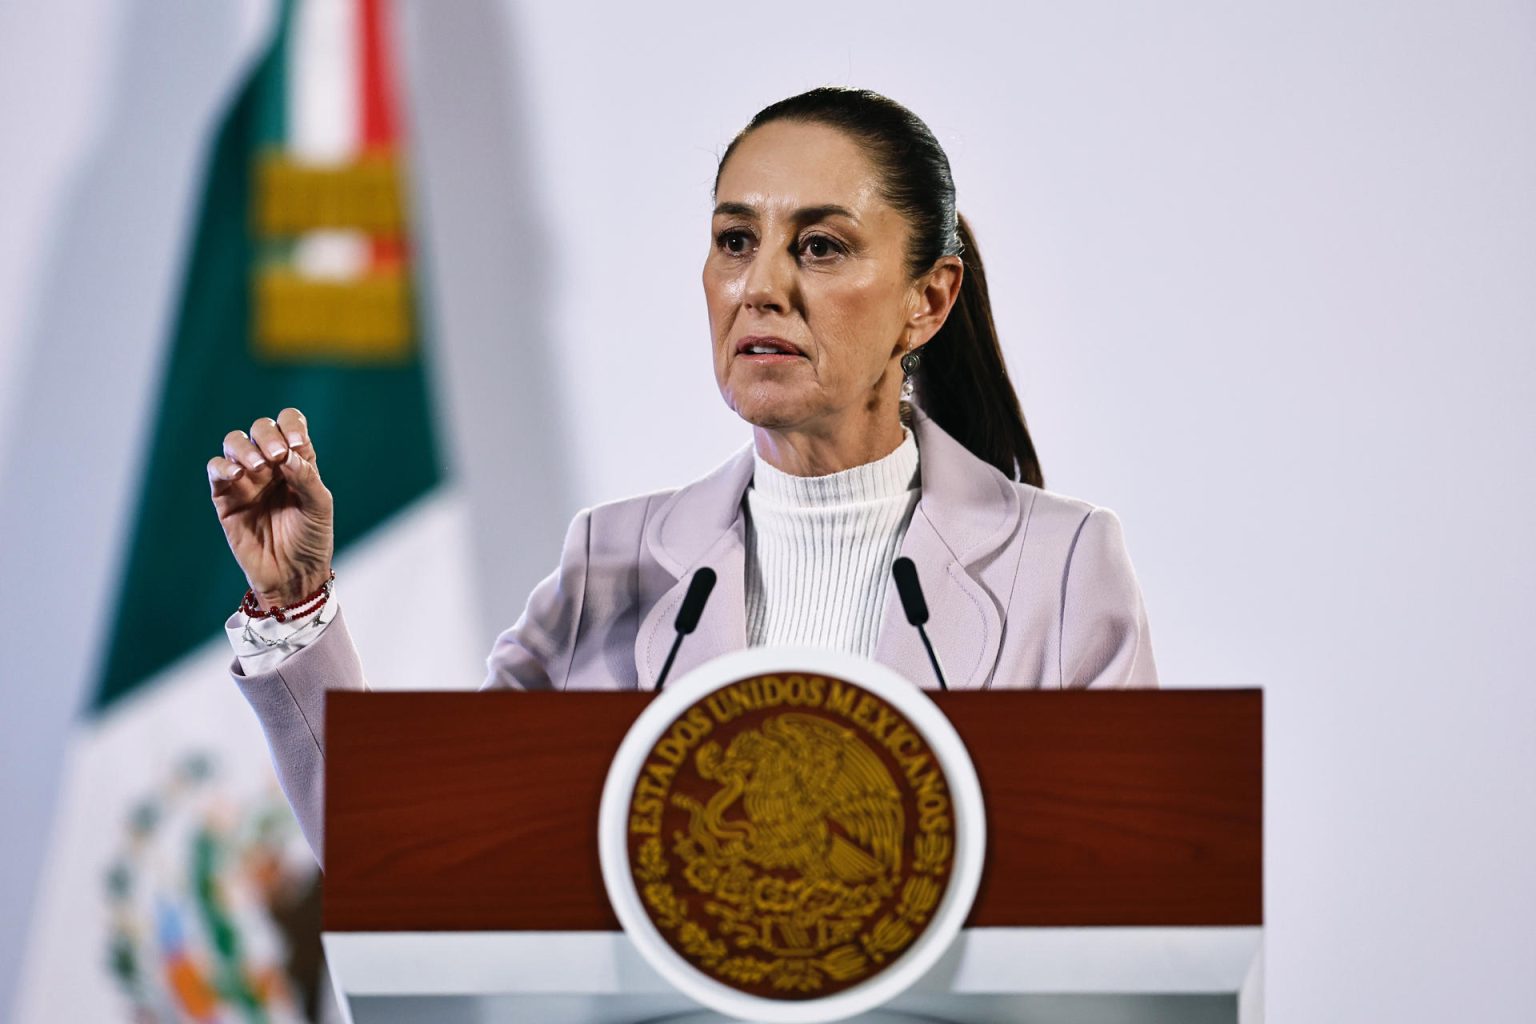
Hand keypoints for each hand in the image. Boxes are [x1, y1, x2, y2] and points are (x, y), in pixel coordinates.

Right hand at [207, 407, 334, 610]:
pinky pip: (216, 470)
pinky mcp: (226, 497)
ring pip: (234, 443)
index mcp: (297, 461)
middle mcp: (271, 465)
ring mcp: (247, 480)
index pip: (289, 424)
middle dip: (267, 435)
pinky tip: (238, 476)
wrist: (293, 575)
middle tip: (277, 457)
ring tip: (258, 468)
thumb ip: (305, 477)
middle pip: (260, 429)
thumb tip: (286, 453)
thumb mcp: (319, 506)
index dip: (291, 425)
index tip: (297, 445)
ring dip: (244, 448)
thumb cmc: (311, 540)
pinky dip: (223, 466)